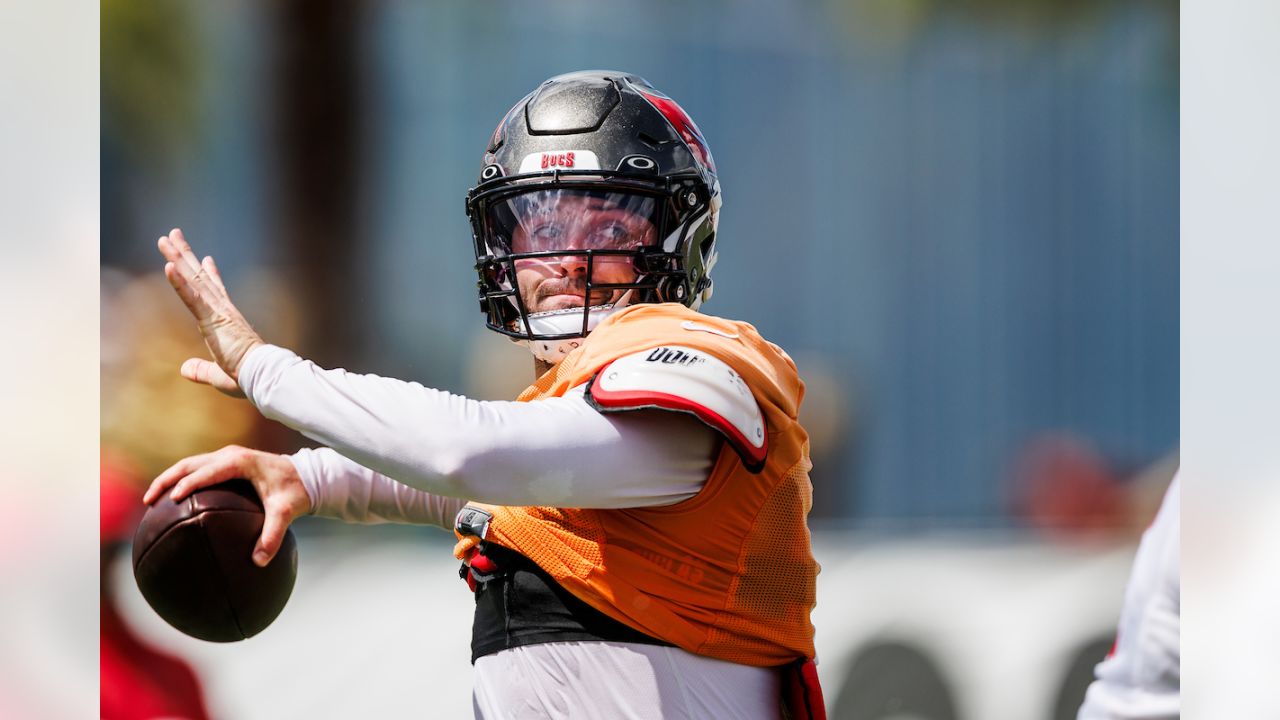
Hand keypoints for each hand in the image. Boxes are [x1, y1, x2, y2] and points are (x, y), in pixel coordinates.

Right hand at [144, 445, 311, 566]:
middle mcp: (230, 455)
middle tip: (148, 500)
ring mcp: (227, 456)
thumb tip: (260, 562)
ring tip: (151, 500)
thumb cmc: (296, 492)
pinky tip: (172, 502)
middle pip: (188, 464)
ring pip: (189, 464)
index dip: (187, 484)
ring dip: (169, 479)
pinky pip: (198, 470)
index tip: (172, 500)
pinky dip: (181, 481)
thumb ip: (273, 536)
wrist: (307, 475)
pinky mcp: (227, 463)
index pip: (206, 472)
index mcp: (240, 462)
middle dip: (166, 480)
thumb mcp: (286, 513)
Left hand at [157, 228, 263, 396]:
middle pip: (199, 277)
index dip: (210, 274)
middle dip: (186, 255)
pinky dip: (180, 282)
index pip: (216, 292)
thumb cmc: (248, 377)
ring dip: (178, 258)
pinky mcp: (213, 319)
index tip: (206, 258)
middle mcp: (223, 310)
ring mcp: (217, 311)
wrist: (263, 375)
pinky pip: (192, 297)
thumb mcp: (218, 375)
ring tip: (165, 238)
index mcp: (227, 321)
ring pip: (193, 279)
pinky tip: (169, 266)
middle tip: (173, 235)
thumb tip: (184, 369)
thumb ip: (201, 370)